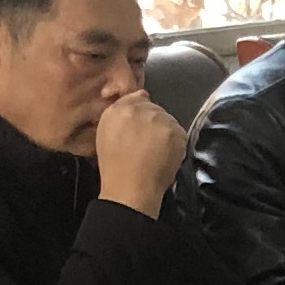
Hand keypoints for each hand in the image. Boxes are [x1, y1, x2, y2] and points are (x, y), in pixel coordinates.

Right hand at [92, 91, 190, 214]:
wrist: (131, 188)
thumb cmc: (114, 166)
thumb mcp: (105, 134)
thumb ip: (120, 111)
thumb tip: (139, 96)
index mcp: (119, 109)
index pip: (137, 97)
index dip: (140, 112)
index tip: (139, 127)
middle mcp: (141, 109)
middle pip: (154, 108)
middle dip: (152, 121)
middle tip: (146, 142)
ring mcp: (162, 120)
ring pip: (167, 119)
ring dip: (163, 131)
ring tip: (154, 151)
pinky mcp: (177, 132)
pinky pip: (178, 133)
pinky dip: (174, 143)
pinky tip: (164, 155)